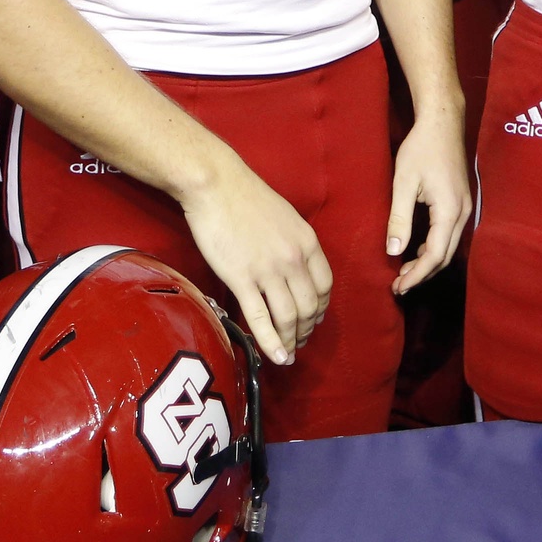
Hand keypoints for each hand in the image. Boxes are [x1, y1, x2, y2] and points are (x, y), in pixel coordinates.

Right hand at [179, 160, 332, 366]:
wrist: (216, 185)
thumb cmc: (246, 197)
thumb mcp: (285, 217)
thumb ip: (294, 244)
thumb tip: (295, 268)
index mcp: (307, 242)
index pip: (325, 286)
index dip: (320, 309)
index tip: (313, 319)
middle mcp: (293, 259)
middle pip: (309, 307)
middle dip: (306, 329)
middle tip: (299, 341)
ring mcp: (268, 270)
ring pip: (289, 317)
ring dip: (290, 340)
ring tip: (287, 353)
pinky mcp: (242, 279)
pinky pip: (261, 318)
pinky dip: (271, 342)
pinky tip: (275, 357)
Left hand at [384, 108, 472, 294]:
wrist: (443, 122)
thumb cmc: (421, 148)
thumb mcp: (404, 182)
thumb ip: (399, 218)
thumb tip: (394, 251)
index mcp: (449, 211)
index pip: (435, 255)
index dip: (416, 275)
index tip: (398, 287)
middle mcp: (463, 213)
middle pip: (445, 256)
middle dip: (422, 273)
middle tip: (398, 285)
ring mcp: (466, 207)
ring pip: (449, 247)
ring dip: (428, 262)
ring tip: (404, 272)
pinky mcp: (462, 202)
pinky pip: (450, 234)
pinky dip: (435, 248)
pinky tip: (417, 249)